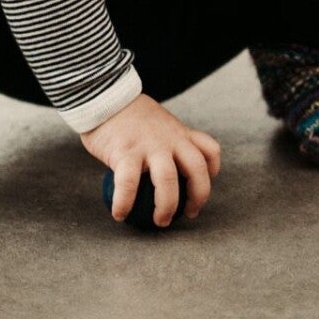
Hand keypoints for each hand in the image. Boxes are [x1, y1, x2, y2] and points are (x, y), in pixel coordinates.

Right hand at [79, 93, 221, 227]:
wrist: (105, 97)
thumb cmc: (129, 114)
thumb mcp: (160, 122)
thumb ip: (168, 140)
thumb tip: (168, 164)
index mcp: (180, 133)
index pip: (209, 150)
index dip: (213, 171)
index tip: (203, 186)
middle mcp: (171, 140)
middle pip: (197, 170)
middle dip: (198, 197)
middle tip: (188, 214)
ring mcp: (149, 146)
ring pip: (167, 181)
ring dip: (167, 206)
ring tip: (160, 221)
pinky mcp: (125, 152)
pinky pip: (128, 184)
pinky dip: (125, 203)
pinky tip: (119, 215)